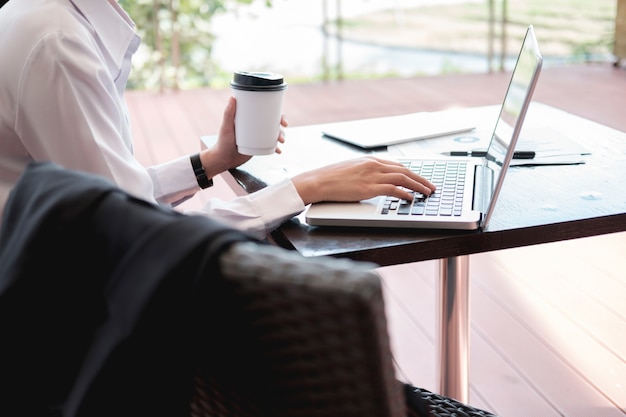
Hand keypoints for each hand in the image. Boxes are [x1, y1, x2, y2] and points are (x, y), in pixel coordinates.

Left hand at [199, 96, 287, 176]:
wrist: (223, 160)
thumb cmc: (222, 142)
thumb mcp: (226, 127)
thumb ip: (228, 113)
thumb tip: (232, 97)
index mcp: (249, 119)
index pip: (265, 113)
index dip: (277, 114)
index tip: (282, 118)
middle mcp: (254, 126)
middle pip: (272, 123)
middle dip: (281, 126)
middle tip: (283, 129)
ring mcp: (257, 137)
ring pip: (273, 135)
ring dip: (281, 136)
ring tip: (281, 142)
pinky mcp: (257, 147)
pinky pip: (270, 146)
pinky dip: (275, 148)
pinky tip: (278, 151)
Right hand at [291, 156, 436, 204]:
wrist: (318, 181)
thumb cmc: (330, 178)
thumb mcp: (351, 170)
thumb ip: (365, 173)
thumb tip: (374, 180)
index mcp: (370, 160)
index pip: (397, 165)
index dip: (412, 172)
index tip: (420, 179)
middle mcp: (374, 165)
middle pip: (405, 170)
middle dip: (421, 179)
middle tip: (431, 186)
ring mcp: (372, 175)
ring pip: (403, 178)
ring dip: (418, 186)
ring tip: (427, 193)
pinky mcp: (369, 188)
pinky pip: (393, 189)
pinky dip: (405, 193)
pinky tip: (411, 198)